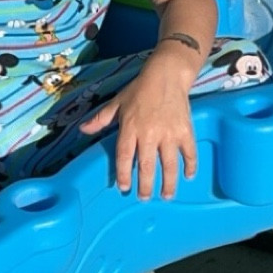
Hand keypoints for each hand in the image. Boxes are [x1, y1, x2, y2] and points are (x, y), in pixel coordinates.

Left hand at [79, 52, 197, 199]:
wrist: (167, 75)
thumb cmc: (139, 89)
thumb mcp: (117, 103)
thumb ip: (101, 119)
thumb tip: (82, 130)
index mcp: (130, 128)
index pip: (124, 157)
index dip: (123, 174)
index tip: (124, 188)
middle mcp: (149, 134)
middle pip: (146, 166)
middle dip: (145, 185)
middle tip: (143, 198)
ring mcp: (169, 134)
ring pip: (168, 165)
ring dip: (167, 183)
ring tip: (165, 196)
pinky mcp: (185, 131)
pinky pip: (189, 153)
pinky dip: (190, 166)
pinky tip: (187, 176)